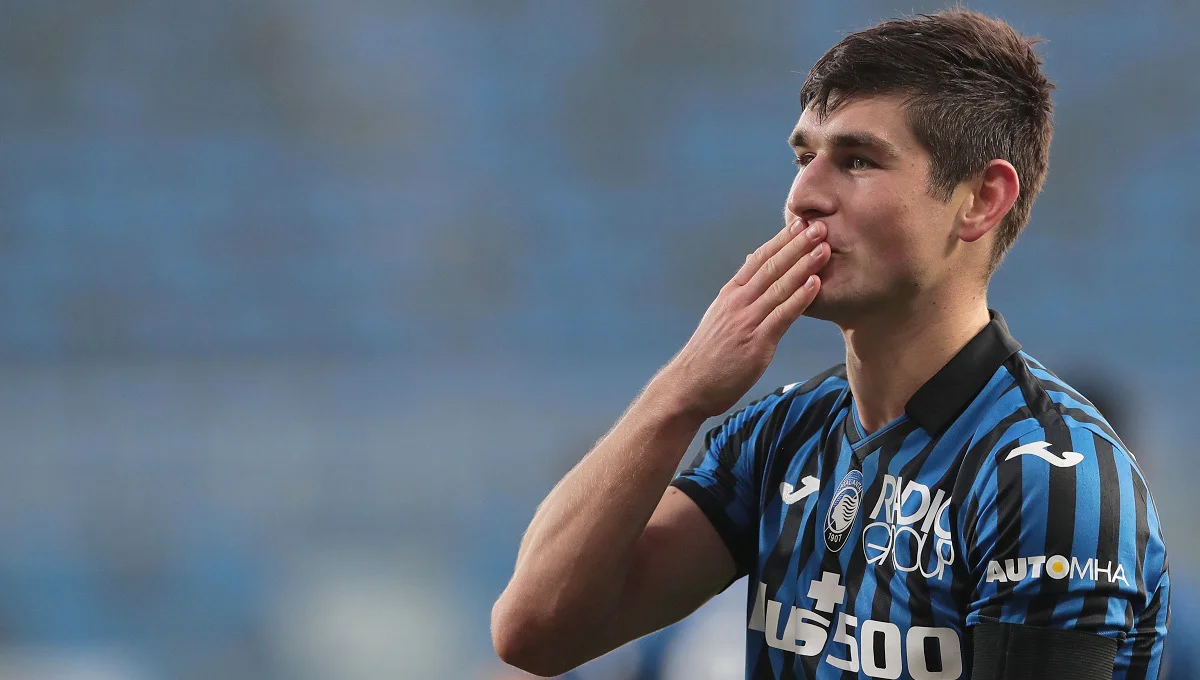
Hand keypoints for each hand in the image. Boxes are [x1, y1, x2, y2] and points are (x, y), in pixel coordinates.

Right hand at [657, 218, 828, 418]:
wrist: (690, 385)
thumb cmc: (708, 356)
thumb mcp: (720, 317)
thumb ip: (739, 293)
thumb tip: (750, 266)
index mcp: (730, 295)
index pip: (758, 260)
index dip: (780, 241)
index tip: (799, 224)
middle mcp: (738, 302)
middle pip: (771, 266)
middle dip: (796, 245)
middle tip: (819, 226)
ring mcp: (746, 320)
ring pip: (779, 286)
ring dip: (804, 265)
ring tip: (824, 248)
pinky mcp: (756, 342)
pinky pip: (782, 315)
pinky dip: (800, 297)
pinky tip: (816, 284)